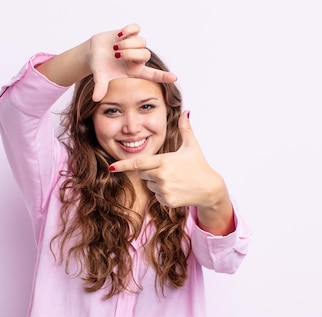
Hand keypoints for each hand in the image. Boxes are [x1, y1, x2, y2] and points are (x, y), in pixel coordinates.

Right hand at [88, 24, 177, 100]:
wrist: (93, 52)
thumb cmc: (99, 66)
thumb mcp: (100, 77)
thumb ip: (100, 87)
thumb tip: (95, 99)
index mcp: (135, 71)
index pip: (153, 75)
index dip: (163, 76)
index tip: (174, 78)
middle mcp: (137, 59)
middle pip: (146, 54)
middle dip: (130, 53)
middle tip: (117, 54)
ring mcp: (135, 45)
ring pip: (142, 41)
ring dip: (128, 43)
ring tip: (116, 46)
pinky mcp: (131, 33)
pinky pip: (137, 29)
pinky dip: (129, 30)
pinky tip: (120, 34)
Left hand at [109, 111, 227, 208]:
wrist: (210, 189)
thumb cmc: (199, 166)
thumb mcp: (192, 146)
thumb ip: (185, 128)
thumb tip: (186, 112)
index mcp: (164, 161)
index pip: (138, 163)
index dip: (123, 165)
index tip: (111, 167)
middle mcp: (162, 176)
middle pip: (142, 173)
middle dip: (150, 170)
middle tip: (167, 169)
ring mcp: (164, 190)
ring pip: (149, 185)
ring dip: (156, 182)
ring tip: (175, 179)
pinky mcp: (167, 201)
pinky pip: (156, 196)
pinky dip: (163, 193)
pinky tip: (176, 189)